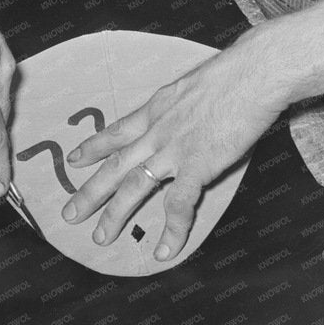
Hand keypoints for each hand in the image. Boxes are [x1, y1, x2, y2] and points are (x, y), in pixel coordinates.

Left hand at [60, 39, 287, 260]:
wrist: (253, 74)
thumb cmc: (234, 73)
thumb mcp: (194, 84)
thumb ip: (184, 103)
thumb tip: (190, 108)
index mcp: (157, 108)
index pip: (118, 131)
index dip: (94, 147)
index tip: (75, 160)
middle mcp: (158, 131)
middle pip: (115, 165)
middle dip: (90, 192)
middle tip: (70, 214)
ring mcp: (174, 150)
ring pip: (134, 187)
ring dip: (114, 215)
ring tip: (100, 238)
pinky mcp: (198, 165)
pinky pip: (179, 205)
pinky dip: (172, 230)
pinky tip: (165, 251)